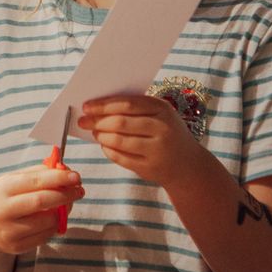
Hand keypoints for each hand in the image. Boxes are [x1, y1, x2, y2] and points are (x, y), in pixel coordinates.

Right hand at [0, 165, 82, 254]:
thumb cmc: (4, 197)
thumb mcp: (14, 179)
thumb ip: (39, 173)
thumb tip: (65, 170)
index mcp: (3, 189)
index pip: (36, 182)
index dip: (59, 178)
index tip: (76, 176)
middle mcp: (3, 211)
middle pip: (42, 201)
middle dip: (66, 194)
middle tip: (80, 190)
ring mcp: (9, 231)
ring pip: (48, 221)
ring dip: (63, 212)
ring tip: (65, 204)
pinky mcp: (16, 247)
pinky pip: (46, 235)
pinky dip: (54, 225)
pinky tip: (51, 218)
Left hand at [77, 95, 206, 188]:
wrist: (188, 165)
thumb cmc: (167, 134)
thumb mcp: (160, 116)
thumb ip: (136, 109)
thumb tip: (98, 107)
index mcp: (162, 109)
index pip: (127, 104)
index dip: (104, 105)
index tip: (87, 106)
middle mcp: (162, 128)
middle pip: (121, 122)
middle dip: (98, 121)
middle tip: (83, 121)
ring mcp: (157, 149)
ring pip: (119, 140)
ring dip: (101, 136)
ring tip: (94, 133)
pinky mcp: (149, 167)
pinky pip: (121, 158)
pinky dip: (108, 151)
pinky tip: (104, 145)